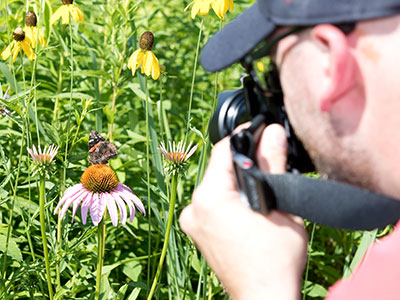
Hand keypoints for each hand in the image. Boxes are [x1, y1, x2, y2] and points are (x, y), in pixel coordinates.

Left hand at [179, 124, 307, 299]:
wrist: (264, 296)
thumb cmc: (275, 261)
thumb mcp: (281, 206)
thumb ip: (273, 165)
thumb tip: (273, 133)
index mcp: (210, 198)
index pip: (223, 150)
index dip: (245, 137)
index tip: (262, 132)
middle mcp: (194, 207)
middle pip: (219, 167)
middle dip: (244, 160)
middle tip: (268, 159)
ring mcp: (193, 221)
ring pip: (216, 184)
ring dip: (237, 179)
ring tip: (261, 186)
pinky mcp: (197, 231)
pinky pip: (213, 201)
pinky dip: (229, 196)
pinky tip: (249, 204)